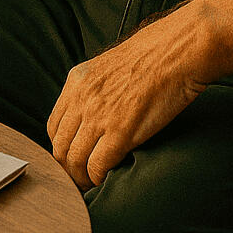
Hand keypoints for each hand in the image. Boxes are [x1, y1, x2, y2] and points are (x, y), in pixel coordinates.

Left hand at [46, 3, 215, 191]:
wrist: (178, 50)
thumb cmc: (155, 55)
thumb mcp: (111, 64)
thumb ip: (96, 88)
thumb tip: (95, 114)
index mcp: (78, 80)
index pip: (54, 125)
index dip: (62, 147)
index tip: (73, 157)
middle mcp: (82, 97)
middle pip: (59, 146)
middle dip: (68, 168)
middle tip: (82, 178)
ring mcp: (99, 115)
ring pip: (74, 160)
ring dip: (82, 178)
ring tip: (95, 182)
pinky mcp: (120, 132)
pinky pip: (97, 167)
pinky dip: (99, 179)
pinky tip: (108, 178)